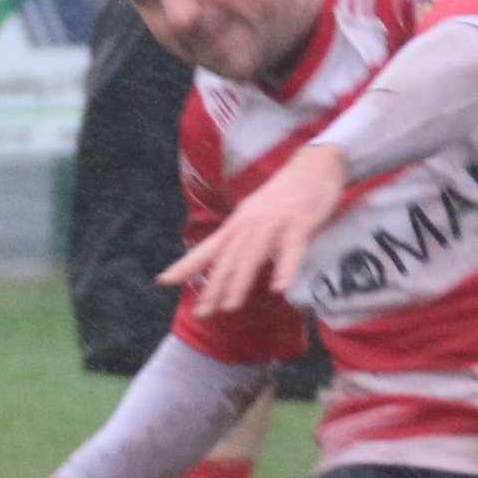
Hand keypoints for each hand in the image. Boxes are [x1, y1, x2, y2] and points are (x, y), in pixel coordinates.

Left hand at [160, 139, 348, 321]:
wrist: (314, 166)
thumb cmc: (283, 197)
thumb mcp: (255, 217)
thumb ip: (241, 241)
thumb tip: (225, 269)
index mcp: (238, 223)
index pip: (208, 248)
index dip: (186, 264)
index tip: (164, 280)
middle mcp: (250, 222)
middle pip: (228, 257)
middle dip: (214, 285)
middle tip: (203, 312)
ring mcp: (274, 222)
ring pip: (253, 254)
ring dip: (240, 281)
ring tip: (230, 306)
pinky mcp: (299, 223)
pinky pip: (291, 249)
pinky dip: (284, 268)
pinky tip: (279, 287)